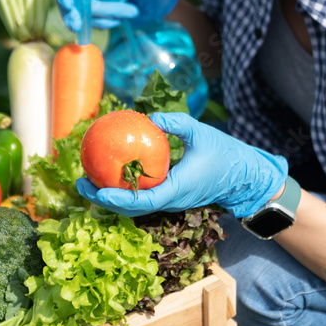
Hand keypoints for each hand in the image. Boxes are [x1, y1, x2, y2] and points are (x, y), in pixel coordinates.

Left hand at [76, 113, 287, 216]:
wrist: (245, 177)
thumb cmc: (226, 155)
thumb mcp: (201, 133)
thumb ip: (176, 123)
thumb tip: (150, 116)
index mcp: (176, 190)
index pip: (141, 201)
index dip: (116, 199)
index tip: (95, 189)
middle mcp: (170, 200)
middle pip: (130, 209)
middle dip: (102, 200)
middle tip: (79, 183)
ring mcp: (170, 201)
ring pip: (134, 206)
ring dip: (110, 196)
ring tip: (88, 180)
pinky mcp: (171, 196)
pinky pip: (143, 197)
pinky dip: (124, 190)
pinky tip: (111, 174)